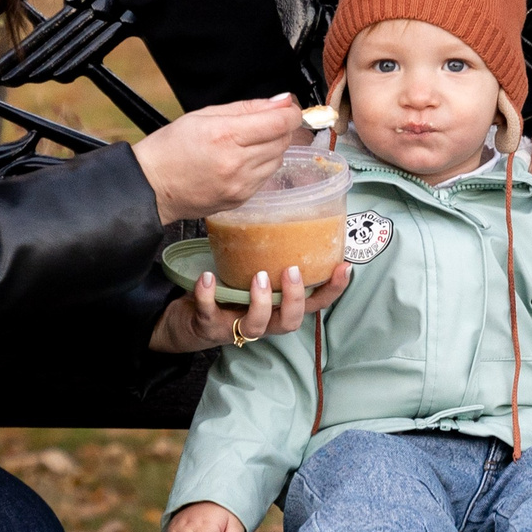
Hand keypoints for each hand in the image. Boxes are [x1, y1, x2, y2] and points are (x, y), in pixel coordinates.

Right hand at [131, 94, 304, 224]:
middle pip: (282, 141)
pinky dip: (261, 165)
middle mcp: (236, 163)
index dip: (290, 112)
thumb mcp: (204, 115)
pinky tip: (240, 160)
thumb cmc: (170, 149)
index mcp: (225, 136)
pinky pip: (266, 177)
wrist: (152, 187)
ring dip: (271, 147)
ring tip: (246, 143)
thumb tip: (281, 101)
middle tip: (264, 121)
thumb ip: (247, 107)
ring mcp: (240, 185)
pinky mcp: (241, 199)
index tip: (287, 107)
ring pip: (278, 159)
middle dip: (279, 127)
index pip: (279, 123)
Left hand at [150, 260, 351, 353]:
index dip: (332, 290)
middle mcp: (264, 322)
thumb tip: (284, 203)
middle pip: (291, 321)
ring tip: (258, 276)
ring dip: (261, 302)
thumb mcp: (253, 271)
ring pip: (257, 325)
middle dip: (295, 298)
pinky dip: (208, 296)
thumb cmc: (227, 290)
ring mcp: (236, 327)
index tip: (343, 267)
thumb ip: (269, 253)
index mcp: (279, 308)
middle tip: (291, 271)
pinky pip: (209, 314)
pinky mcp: (209, 327)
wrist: (188, 317)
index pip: (315, 304)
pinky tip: (207, 277)